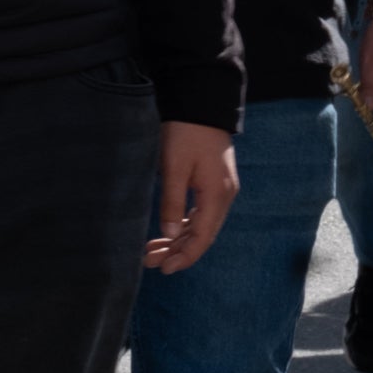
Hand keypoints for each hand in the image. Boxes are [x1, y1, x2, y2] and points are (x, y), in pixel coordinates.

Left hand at [144, 122, 236, 272]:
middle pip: (201, 235)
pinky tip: (166, 231)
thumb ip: (171, 201)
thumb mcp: (174, 167)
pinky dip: (182, 224)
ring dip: (177, 239)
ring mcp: (219, 190)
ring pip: (199, 225)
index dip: (183, 256)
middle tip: (150, 262)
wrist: (201, 103)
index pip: (201, 237)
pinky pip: (198, 213)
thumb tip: (167, 233)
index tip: (164, 269)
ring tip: (153, 250)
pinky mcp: (212, 183)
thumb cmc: (186, 132)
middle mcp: (222, 196)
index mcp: (217, 195)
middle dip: (176, 251)